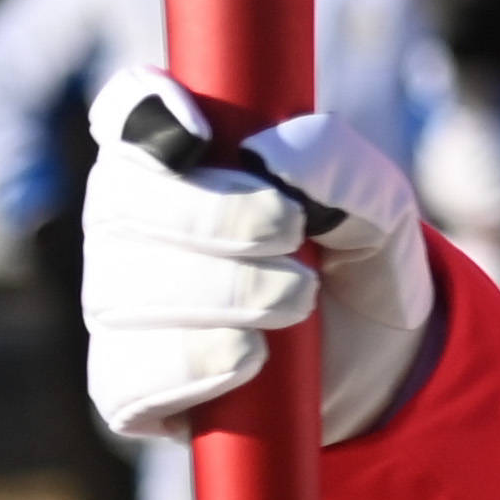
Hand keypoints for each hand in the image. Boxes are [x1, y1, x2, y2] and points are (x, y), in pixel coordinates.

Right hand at [82, 72, 437, 445]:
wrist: (378, 360)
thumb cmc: (356, 257)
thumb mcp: (380, 203)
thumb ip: (339, 163)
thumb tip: (269, 154)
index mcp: (176, 157)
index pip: (126, 113)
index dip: (142, 115)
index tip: (197, 135)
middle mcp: (128, 224)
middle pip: (122, 202)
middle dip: (215, 217)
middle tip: (293, 231)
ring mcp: (119, 306)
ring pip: (126, 293)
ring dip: (228, 293)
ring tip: (299, 300)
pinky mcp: (127, 386)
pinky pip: (129, 376)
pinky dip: (200, 364)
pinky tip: (252, 357)